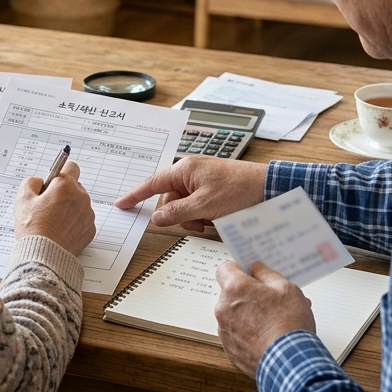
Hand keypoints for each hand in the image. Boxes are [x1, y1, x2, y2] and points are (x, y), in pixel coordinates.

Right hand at [14, 161, 95, 254]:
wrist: (44, 256)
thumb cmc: (33, 228)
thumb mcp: (23, 199)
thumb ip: (31, 182)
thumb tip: (39, 182)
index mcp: (66, 186)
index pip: (71, 167)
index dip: (59, 174)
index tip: (52, 182)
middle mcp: (82, 197)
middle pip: (74, 187)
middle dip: (62, 193)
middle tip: (45, 206)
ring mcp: (88, 215)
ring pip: (78, 204)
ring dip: (68, 208)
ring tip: (51, 221)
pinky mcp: (89, 230)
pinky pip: (81, 220)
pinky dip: (73, 223)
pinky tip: (59, 231)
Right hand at [114, 156, 266, 231]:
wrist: (269, 188)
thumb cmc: (239, 190)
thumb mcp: (204, 206)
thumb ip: (177, 213)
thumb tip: (157, 218)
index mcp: (185, 169)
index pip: (153, 183)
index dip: (136, 195)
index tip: (122, 203)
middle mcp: (191, 171)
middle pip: (171, 199)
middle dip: (180, 215)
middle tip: (196, 222)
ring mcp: (203, 179)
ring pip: (185, 205)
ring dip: (194, 217)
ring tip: (212, 219)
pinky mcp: (214, 187)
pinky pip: (199, 204)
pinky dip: (205, 214)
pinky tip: (218, 217)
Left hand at [215, 261, 315, 377]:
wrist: (290, 363)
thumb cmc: (289, 325)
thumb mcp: (286, 288)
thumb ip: (266, 274)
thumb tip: (256, 268)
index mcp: (235, 290)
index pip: (225, 269)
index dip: (239, 269)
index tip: (250, 272)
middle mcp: (223, 309)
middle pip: (231, 294)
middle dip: (249, 294)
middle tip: (270, 298)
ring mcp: (225, 331)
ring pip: (234, 315)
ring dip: (249, 314)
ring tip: (274, 320)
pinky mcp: (230, 350)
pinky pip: (237, 335)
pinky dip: (248, 333)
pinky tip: (268, 336)